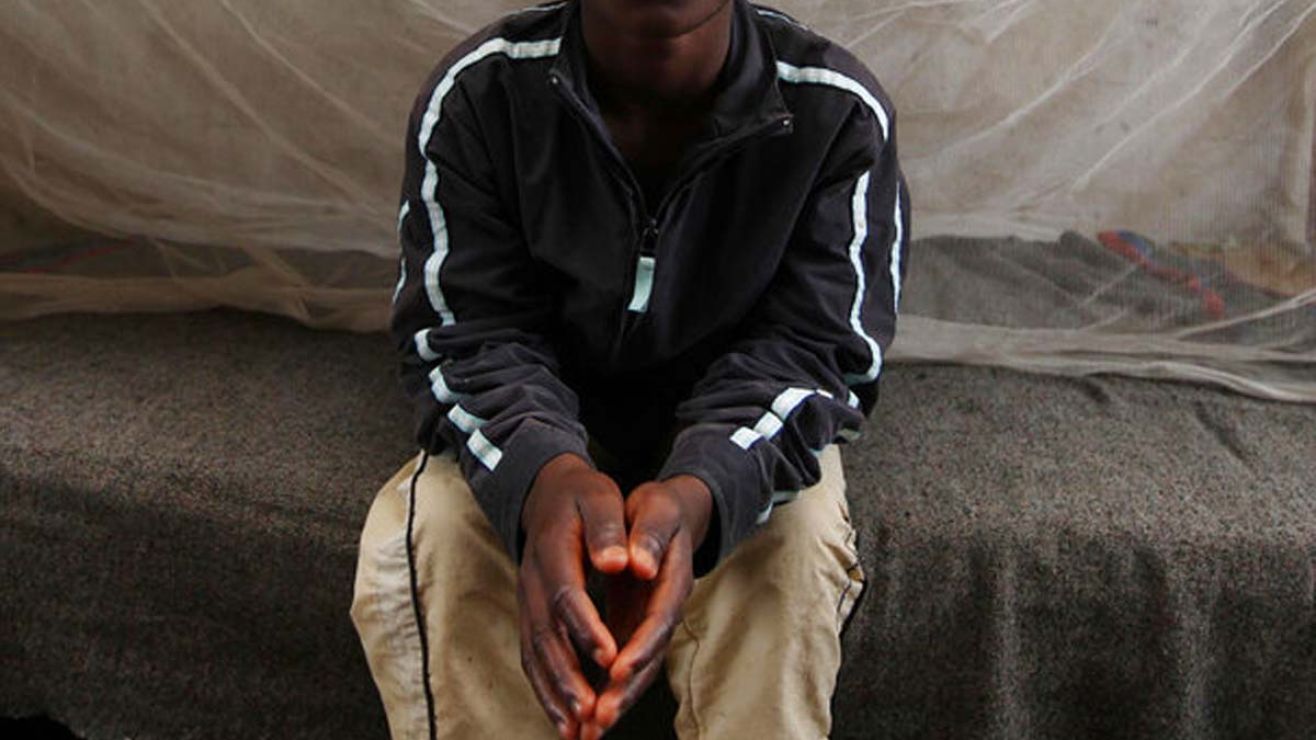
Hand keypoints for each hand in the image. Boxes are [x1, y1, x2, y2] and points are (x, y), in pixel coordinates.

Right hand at [519, 453, 629, 738]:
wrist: (547, 492)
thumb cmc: (583, 496)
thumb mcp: (599, 497)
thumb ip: (608, 529)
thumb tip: (620, 563)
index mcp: (552, 552)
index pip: (567, 596)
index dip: (587, 629)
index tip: (609, 657)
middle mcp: (533, 582)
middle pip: (546, 636)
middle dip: (568, 678)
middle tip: (590, 713)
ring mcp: (527, 601)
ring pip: (535, 654)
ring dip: (555, 694)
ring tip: (576, 731)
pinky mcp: (530, 615)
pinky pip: (533, 658)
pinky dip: (546, 691)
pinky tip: (563, 719)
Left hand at [581, 475, 712, 738]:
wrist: (666, 515)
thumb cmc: (658, 509)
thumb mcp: (656, 509)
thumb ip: (648, 536)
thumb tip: (638, 564)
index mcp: (671, 582)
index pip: (658, 620)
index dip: (639, 647)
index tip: (617, 669)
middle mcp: (663, 611)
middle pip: (648, 658)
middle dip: (624, 692)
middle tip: (598, 720)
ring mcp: (647, 625)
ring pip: (634, 672)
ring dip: (612, 703)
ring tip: (585, 734)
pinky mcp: (631, 631)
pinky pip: (618, 669)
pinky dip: (601, 693)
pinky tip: (578, 718)